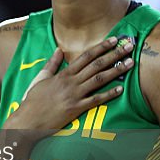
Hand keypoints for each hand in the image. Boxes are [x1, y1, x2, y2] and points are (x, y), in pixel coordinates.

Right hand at [7, 36, 132, 135]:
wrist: (28, 119)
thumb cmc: (33, 99)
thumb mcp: (41, 78)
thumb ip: (51, 64)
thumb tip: (58, 50)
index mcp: (63, 74)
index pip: (86, 56)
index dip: (101, 47)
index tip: (114, 40)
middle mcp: (71, 82)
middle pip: (96, 65)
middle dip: (114, 55)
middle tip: (129, 47)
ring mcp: (75, 95)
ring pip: (99, 79)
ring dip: (117, 70)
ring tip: (130, 63)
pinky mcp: (77, 109)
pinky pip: (96, 100)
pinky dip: (109, 94)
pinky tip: (121, 88)